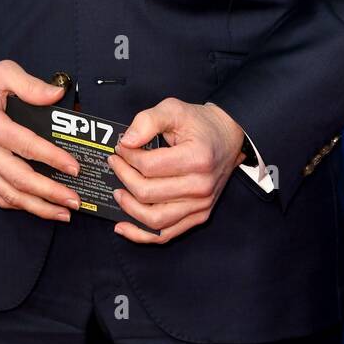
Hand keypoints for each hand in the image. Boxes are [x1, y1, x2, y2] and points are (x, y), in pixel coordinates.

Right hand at [0, 59, 82, 221]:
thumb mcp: (3, 71)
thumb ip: (31, 85)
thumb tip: (58, 94)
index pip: (27, 146)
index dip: (53, 159)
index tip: (74, 168)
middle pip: (19, 179)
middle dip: (50, 193)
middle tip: (74, 200)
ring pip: (8, 194)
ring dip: (37, 206)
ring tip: (61, 212)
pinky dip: (17, 204)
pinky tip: (36, 207)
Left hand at [107, 98, 245, 244]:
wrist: (228, 136)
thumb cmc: (200, 124)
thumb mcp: (174, 109)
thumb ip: (148, 120)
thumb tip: (126, 142)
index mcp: (197, 158)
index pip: (149, 166)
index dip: (127, 157)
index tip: (120, 148)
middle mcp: (201, 186)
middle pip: (148, 193)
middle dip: (124, 177)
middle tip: (115, 164)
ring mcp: (201, 205)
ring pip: (155, 220)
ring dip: (129, 208)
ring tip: (117, 192)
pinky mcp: (199, 216)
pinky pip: (166, 234)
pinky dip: (142, 234)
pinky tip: (124, 227)